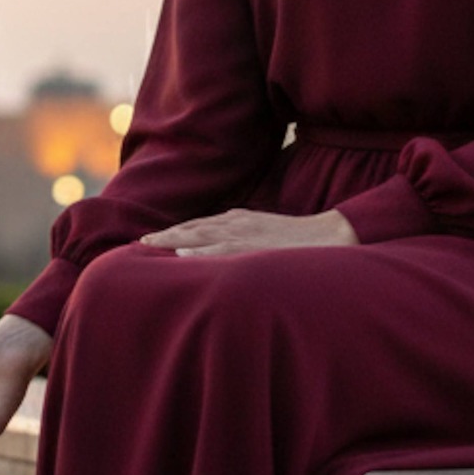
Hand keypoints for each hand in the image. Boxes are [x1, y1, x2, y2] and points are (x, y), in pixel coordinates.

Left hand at [139, 208, 356, 256]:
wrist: (332, 236)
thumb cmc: (299, 242)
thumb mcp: (264, 235)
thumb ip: (242, 240)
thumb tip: (221, 254)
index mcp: (239, 220)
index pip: (199, 226)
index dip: (176, 232)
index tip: (154, 239)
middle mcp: (237, 223)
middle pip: (194, 227)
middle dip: (167, 235)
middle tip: (142, 242)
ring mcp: (245, 233)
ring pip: (202, 235)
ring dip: (175, 239)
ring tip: (151, 244)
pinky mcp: (255, 244)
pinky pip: (222, 247)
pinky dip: (201, 249)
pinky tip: (183, 253)